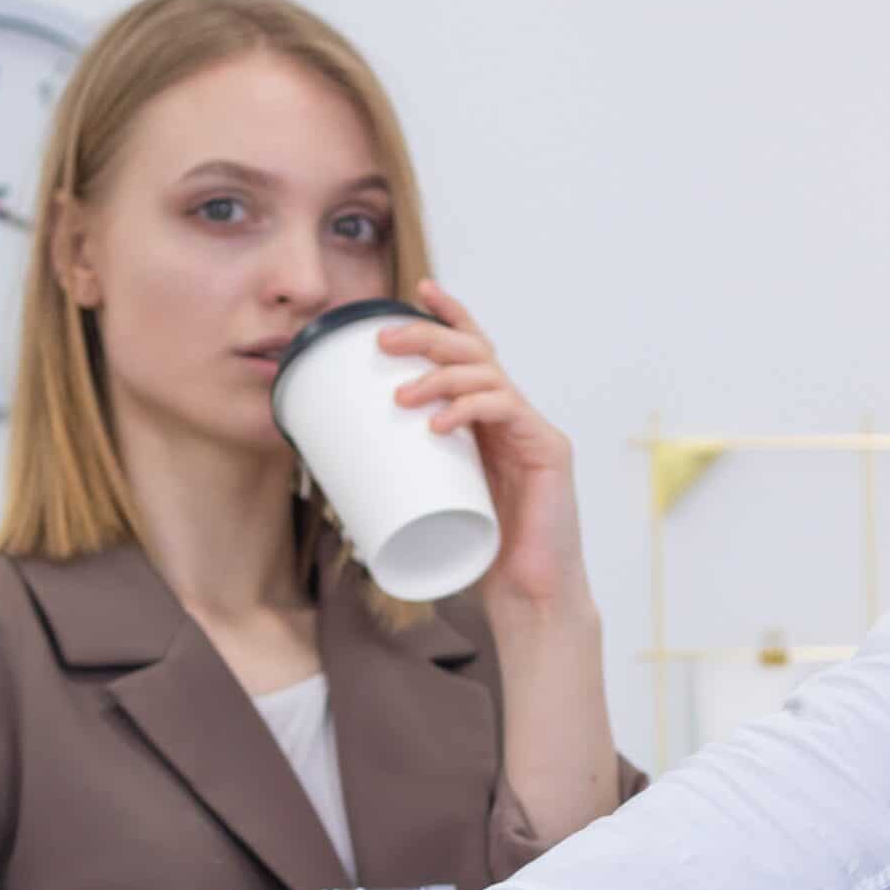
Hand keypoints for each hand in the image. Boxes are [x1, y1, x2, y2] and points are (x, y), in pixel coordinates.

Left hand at [376, 277, 590, 611]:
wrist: (529, 598)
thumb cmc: (480, 557)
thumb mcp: (436, 507)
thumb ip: (410, 481)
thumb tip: (341, 480)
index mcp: (489, 422)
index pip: (472, 352)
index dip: (447, 316)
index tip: (415, 291)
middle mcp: (514, 416)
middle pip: (474, 352)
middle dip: (428, 336)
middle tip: (385, 340)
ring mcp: (533, 430)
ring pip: (487, 375)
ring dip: (440, 376)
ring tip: (400, 396)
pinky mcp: (548, 450)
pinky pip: (505, 410)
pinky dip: (468, 410)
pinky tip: (439, 423)